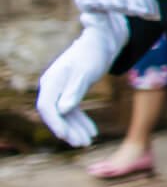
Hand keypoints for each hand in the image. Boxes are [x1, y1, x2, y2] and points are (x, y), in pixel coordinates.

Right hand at [36, 13, 128, 146]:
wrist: (101, 42)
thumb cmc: (92, 54)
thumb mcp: (85, 73)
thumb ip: (74, 91)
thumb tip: (63, 110)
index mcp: (52, 81)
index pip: (47, 107)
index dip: (55, 123)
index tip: (65, 136)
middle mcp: (53, 86)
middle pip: (55, 113)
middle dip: (68, 130)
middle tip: (81, 144)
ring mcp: (61, 90)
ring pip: (65, 114)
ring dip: (76, 129)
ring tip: (88, 142)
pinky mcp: (71, 92)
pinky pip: (73, 110)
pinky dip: (82, 121)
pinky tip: (92, 132)